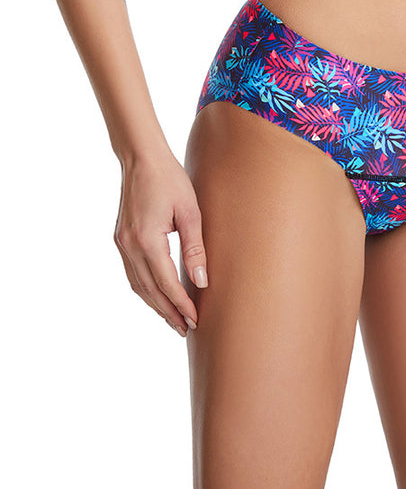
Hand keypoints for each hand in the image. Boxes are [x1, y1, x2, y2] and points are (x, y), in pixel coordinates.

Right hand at [113, 151, 208, 336]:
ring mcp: (121, 243)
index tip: (195, 319)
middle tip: (185, 329)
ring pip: (138, 284)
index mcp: (147, 239)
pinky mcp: (121, 239)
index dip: (181, 303)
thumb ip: (195, 248)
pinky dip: (145, 289)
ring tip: (173, 319)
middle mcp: (129, 245)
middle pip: (149, 290)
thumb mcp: (190, 212)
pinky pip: (132, 273)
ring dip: (155, 304)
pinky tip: (158, 296)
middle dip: (168, 311)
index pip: (166, 282)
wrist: (142, 159)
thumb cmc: (171, 180)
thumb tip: (202, 280)